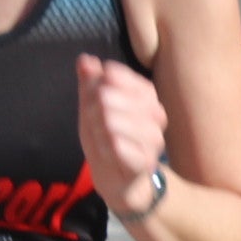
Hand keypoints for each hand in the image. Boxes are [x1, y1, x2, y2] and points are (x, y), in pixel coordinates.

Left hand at [74, 55, 167, 219]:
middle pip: (121, 99)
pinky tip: (103, 147)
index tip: (95, 89)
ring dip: (101, 126)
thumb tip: (85, 60)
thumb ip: (90, 83)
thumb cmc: (108, 139)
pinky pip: (122, 149)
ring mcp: (153, 142)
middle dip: (98, 105)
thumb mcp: (93, 108)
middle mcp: (156, 118)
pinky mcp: (144, 164)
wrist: (118, 181)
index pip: (130, 80)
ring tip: (97, 131)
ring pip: (120, 123)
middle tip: (91, 114)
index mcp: (147, 99)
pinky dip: (107, 146)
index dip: (109, 81)